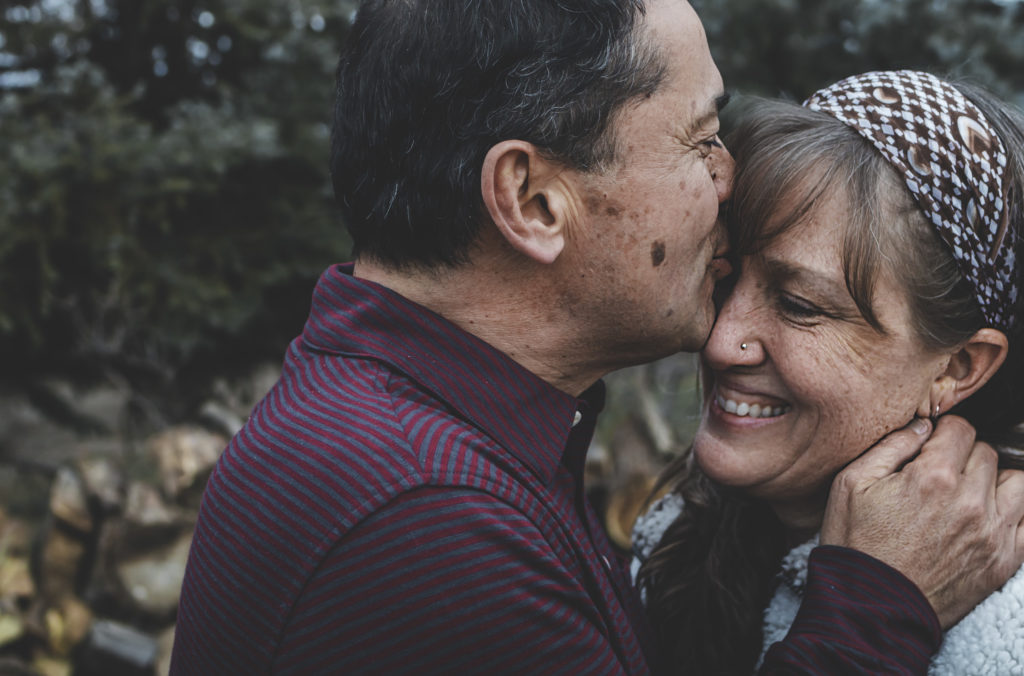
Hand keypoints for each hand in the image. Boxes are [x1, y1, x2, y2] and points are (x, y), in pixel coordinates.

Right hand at [820, 415, 1023, 627]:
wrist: (871, 607)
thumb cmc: (856, 545)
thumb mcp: (850, 484)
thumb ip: (890, 446)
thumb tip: (921, 426)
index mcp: (932, 478)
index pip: (961, 429)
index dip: (942, 432)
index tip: (931, 446)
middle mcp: (970, 502)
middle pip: (987, 453)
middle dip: (964, 456)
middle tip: (940, 474)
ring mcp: (992, 533)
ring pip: (1017, 483)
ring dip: (995, 482)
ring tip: (969, 494)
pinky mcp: (1003, 561)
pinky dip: (1013, 514)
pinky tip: (986, 518)